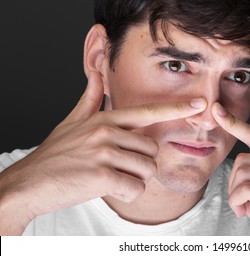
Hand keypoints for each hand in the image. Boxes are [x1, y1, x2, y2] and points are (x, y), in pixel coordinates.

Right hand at [0, 71, 206, 234]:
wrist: (31, 182)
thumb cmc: (56, 154)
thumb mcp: (72, 121)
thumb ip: (90, 98)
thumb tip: (96, 74)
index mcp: (105, 118)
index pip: (148, 111)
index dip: (176, 108)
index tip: (200, 103)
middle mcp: (107, 131)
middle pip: (152, 149)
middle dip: (141, 164)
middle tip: (119, 168)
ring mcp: (103, 152)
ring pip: (147, 170)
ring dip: (134, 180)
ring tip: (111, 177)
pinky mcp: (101, 175)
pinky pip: (135, 188)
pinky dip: (126, 193)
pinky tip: (108, 188)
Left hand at [211, 103, 249, 234]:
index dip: (235, 124)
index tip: (218, 110)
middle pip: (242, 161)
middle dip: (235, 184)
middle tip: (243, 202)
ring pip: (241, 175)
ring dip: (236, 196)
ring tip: (248, 208)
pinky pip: (245, 190)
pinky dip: (238, 203)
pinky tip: (248, 212)